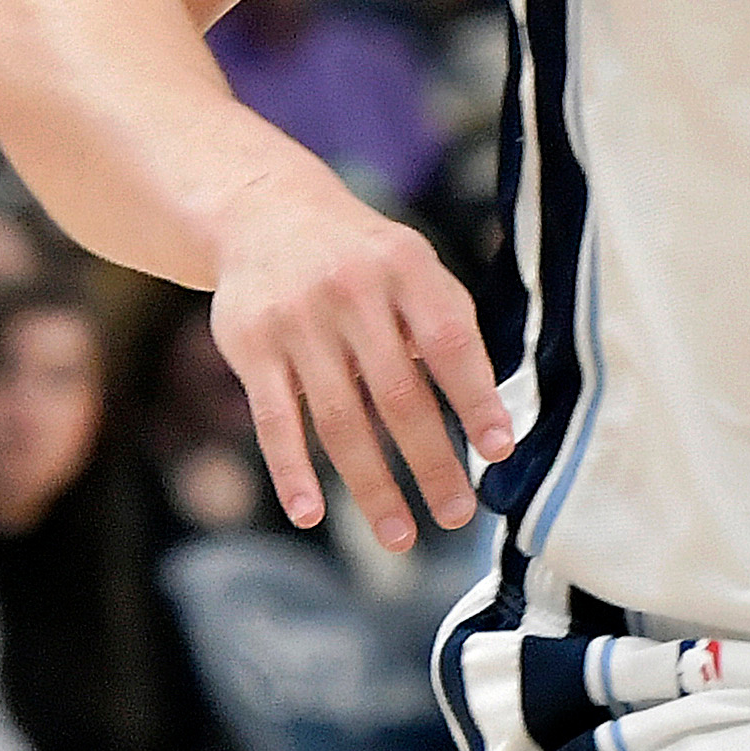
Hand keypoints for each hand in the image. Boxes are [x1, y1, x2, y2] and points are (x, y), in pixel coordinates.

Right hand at [206, 163, 510, 549]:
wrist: (266, 215)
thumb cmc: (366, 261)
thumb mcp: (416, 270)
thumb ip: (451, 331)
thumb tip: (492, 420)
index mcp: (407, 269)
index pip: (450, 343)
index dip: (476, 399)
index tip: (500, 452)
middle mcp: (351, 292)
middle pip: (398, 395)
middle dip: (431, 462)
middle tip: (457, 515)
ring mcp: (296, 321)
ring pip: (339, 419)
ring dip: (372, 485)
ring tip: (400, 535)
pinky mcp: (250, 345)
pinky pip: (274, 419)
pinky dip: (291, 470)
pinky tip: (312, 515)